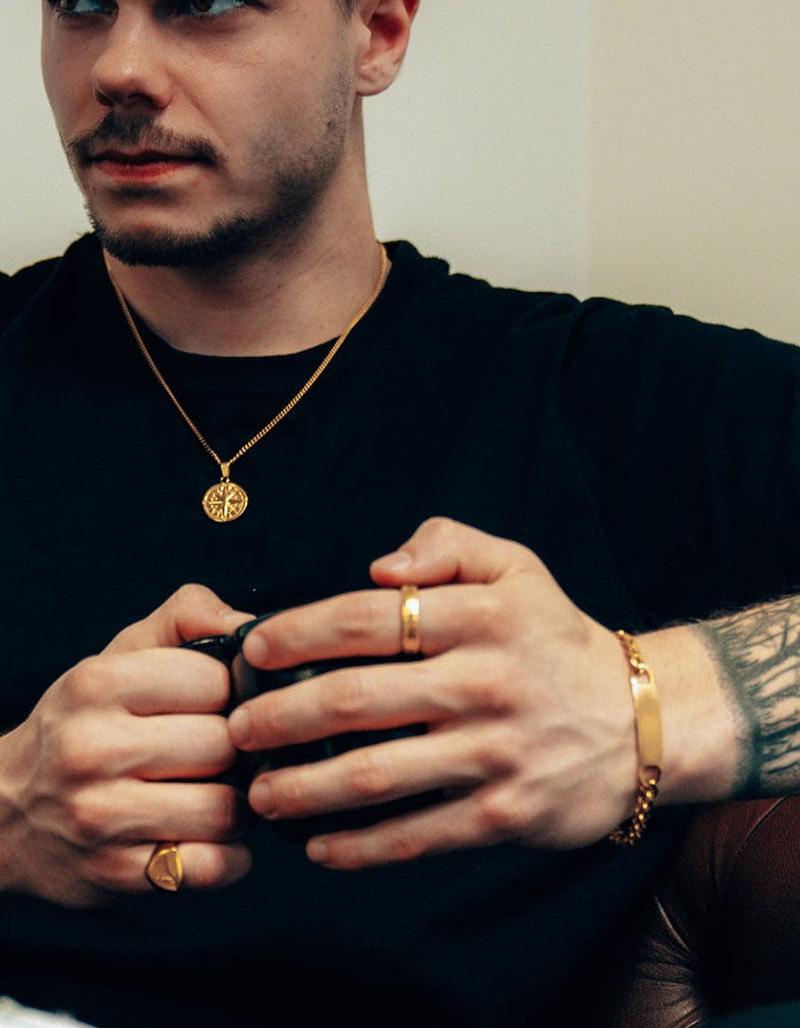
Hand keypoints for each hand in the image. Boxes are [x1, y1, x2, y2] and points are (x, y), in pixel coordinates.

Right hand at [0, 584, 252, 905]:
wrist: (6, 811)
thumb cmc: (85, 723)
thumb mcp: (121, 655)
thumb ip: (185, 618)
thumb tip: (244, 622)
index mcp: (98, 684)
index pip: (214, 680)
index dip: (230, 690)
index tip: (218, 701)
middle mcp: (93, 749)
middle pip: (224, 744)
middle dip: (237, 748)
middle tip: (225, 750)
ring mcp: (101, 817)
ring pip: (225, 809)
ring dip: (239, 804)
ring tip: (222, 791)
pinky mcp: (117, 873)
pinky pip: (212, 867)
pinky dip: (230, 856)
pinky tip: (212, 836)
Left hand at [228, 518, 636, 868]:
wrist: (639, 720)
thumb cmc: (556, 637)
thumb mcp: (517, 567)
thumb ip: (447, 545)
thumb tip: (378, 567)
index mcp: (479, 616)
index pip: (365, 618)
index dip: (296, 633)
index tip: (251, 649)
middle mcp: (483, 682)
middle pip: (355, 699)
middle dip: (279, 717)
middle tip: (234, 729)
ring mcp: (494, 753)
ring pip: (376, 774)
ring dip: (303, 788)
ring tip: (256, 793)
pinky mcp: (504, 814)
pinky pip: (416, 835)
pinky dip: (359, 846)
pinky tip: (316, 845)